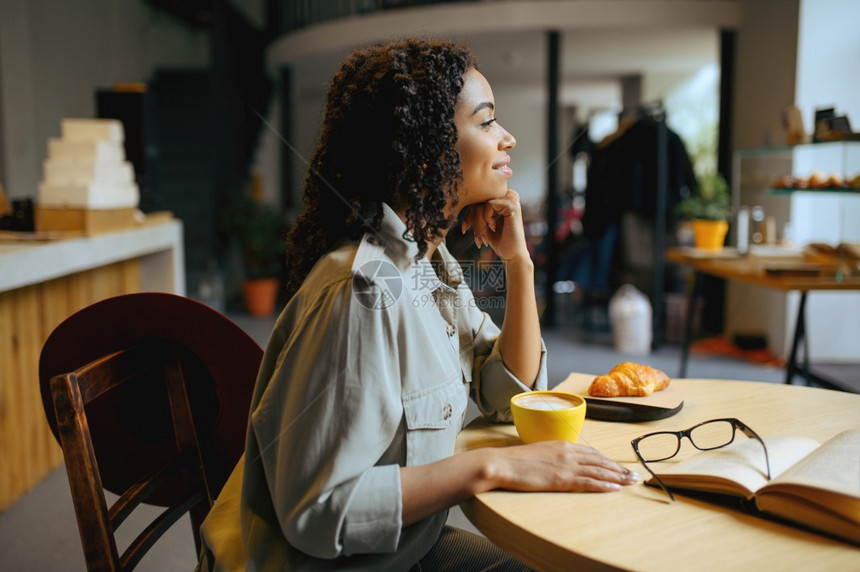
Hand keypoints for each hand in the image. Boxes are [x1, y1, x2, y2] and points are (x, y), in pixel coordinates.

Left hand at [461, 189, 528, 262]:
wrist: (512, 254)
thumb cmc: (499, 240)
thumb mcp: (484, 222)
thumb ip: (477, 209)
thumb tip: (461, 198)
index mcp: (503, 196)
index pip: (480, 197)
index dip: (469, 213)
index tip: (465, 229)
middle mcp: (509, 194)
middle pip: (480, 199)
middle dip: (473, 219)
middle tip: (476, 237)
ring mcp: (512, 198)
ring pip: (483, 203)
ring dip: (479, 223)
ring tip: (483, 238)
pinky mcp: (512, 205)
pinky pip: (489, 205)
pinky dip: (487, 219)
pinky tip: (494, 228)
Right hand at [488, 441, 639, 492]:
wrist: (502, 463)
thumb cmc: (515, 460)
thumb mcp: (538, 453)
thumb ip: (553, 456)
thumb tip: (559, 463)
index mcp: (562, 445)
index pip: (592, 453)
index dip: (608, 460)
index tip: (619, 466)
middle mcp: (568, 452)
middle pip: (600, 461)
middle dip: (619, 468)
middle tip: (635, 475)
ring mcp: (566, 465)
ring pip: (599, 471)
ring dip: (618, 477)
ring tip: (631, 482)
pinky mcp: (562, 478)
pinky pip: (588, 482)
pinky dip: (604, 485)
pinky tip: (615, 488)